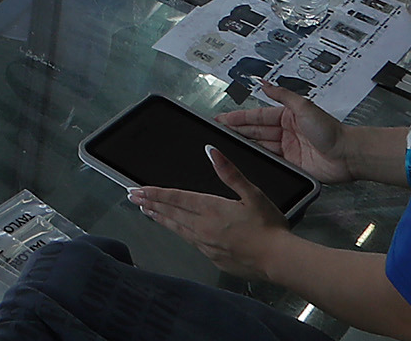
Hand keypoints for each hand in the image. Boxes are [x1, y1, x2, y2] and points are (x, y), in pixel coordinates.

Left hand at [128, 148, 290, 278]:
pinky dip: (178, 232)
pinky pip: (190, 242)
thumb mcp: (251, 193)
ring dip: (160, 218)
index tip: (138, 190)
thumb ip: (229, 172)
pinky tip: (177, 231)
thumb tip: (211, 150)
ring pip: (177, 228)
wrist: (278, 259)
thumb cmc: (268, 226)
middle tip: (132, 198)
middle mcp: (203, 227)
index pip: (175, 198)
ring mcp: (206, 244)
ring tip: (147, 212)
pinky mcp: (214, 258)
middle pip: (170, 213)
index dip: (155, 193)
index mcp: (211, 208)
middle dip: (150, 204)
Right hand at [214, 85, 355, 183]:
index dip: (238, 117)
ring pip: (260, 146)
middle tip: (218, 132)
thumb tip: (265, 83)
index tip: (222, 118)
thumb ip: (282, 95)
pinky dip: (259, 159)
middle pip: (255, 131)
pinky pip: (271, 161)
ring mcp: (288, 149)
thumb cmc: (331, 131)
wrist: (347, 155)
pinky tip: (247, 158)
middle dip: (236, 131)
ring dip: (245, 145)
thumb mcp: (304, 106)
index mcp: (287, 116)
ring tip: (226, 145)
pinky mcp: (292, 165)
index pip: (257, 116)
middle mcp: (286, 131)